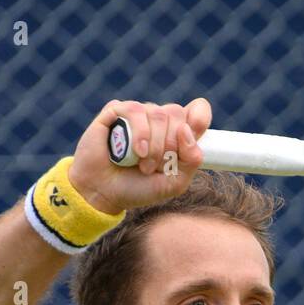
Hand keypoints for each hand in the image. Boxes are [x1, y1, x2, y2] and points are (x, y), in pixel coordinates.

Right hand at [68, 97, 211, 215]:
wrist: (104, 193)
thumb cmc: (139, 188)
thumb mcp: (174, 183)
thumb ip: (191, 160)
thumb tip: (187, 131)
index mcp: (176, 133)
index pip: (198, 110)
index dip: (199, 120)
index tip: (189, 140)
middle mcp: (158, 120)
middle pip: (177, 113)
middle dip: (171, 145)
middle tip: (158, 166)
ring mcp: (138, 114)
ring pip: (158, 113)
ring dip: (154, 146)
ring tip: (143, 165)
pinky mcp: (116, 111)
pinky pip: (135, 111)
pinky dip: (139, 134)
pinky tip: (134, 152)